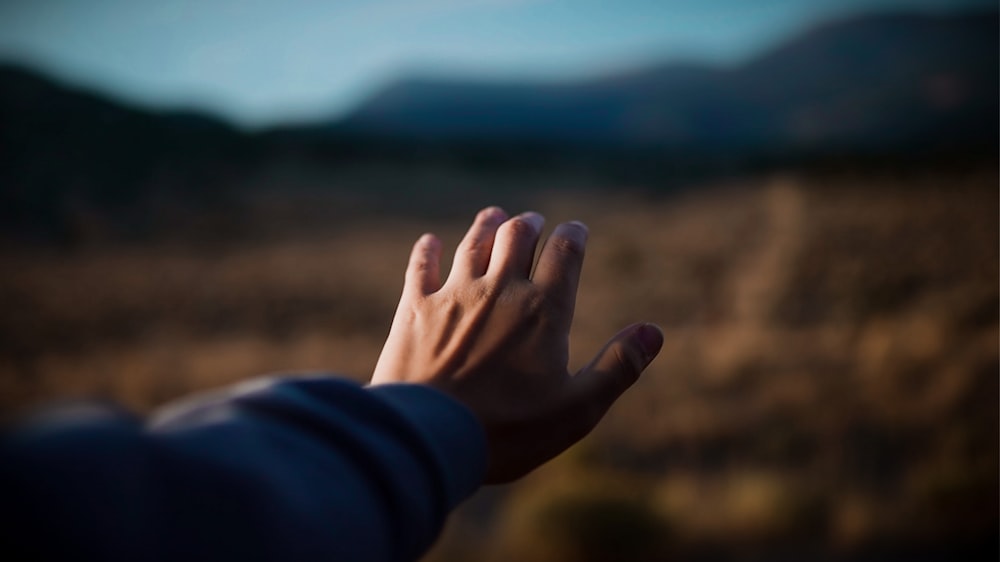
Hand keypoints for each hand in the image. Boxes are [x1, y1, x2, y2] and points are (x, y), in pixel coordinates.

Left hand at [371, 206, 662, 482]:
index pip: (565, 253)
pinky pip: (422, 266)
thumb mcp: (577, 408)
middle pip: (517, 236)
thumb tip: (654, 333)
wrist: (432, 435)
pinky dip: (428, 250)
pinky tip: (430, 242)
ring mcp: (454, 295)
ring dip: (487, 226)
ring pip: (473, 243)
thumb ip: (618, 367)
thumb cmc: (510, 430)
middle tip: (533, 222)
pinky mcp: (414, 309)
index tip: (575, 230)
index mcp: (544, 310)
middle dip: (529, 224)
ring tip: (494, 217)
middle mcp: (500, 290)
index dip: (573, 236)